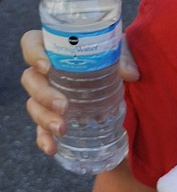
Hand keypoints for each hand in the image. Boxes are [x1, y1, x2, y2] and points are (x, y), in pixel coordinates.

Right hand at [21, 30, 139, 155]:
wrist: (118, 81)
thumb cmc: (110, 56)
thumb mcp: (118, 51)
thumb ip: (123, 56)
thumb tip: (132, 74)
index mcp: (55, 48)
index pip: (32, 42)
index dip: (33, 53)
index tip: (46, 66)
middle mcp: (45, 72)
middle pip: (30, 79)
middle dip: (44, 94)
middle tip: (64, 105)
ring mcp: (46, 96)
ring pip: (33, 105)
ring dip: (44, 118)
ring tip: (62, 129)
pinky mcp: (52, 116)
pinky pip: (40, 129)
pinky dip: (44, 139)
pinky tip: (52, 148)